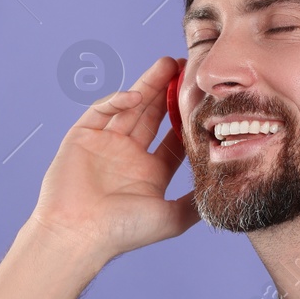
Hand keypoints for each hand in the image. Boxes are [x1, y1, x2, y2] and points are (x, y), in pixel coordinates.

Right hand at [27, 56, 198, 261]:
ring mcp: (105, 144)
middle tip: (187, 69)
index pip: (173, 138)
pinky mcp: (82, 136)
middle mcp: (128, 156)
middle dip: (169, 92)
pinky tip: (137, 95)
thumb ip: (195, 203)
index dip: (186, 118)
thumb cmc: (122, 231)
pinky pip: (102, 110)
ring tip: (168, 64)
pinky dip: (118, 100)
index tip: (202, 99)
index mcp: (149, 173)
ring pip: (130, 106)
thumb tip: (221, 191)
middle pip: (153, 115)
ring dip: (148, 85)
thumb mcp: (171, 219)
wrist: (78, 235)